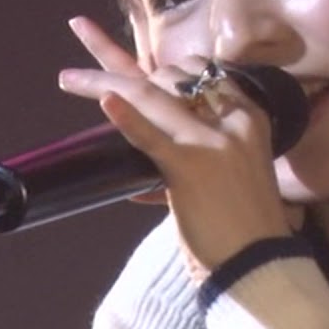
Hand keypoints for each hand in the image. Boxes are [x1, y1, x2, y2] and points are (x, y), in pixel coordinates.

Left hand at [59, 17, 294, 271]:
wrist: (261, 265)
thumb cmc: (245, 227)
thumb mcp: (236, 170)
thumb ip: (200, 147)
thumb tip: (148, 144)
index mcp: (249, 117)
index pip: (203, 72)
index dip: (166, 67)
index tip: (137, 66)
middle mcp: (233, 120)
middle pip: (173, 77)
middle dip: (129, 71)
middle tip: (92, 63)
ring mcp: (212, 141)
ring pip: (151, 95)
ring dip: (102, 82)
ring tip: (67, 79)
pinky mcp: (190, 167)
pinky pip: (151, 137)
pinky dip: (126, 119)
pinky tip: (104, 101)